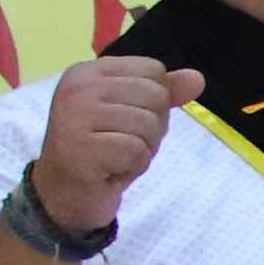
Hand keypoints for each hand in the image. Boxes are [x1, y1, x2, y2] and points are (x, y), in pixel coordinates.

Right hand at [30, 54, 198, 230]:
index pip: (153, 70)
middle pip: (155, 96)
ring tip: (115, 157)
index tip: (127, 122)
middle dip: (152, 128)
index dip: (155, 103)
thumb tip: (197, 79)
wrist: (66, 194)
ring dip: (143, 149)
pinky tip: (111, 169)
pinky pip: (136, 151)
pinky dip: (133, 166)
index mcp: (89, 72)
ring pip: (148, 124)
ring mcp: (74, 115)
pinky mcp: (80, 146)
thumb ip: (164, 94)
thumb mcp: (136, 116)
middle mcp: (78, 87)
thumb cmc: (103, 151)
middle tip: (122, 143)